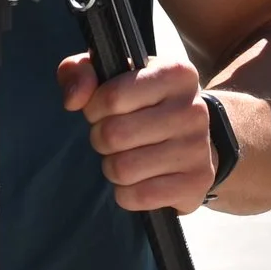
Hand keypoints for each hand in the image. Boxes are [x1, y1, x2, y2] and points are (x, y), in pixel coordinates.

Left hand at [57, 53, 215, 214]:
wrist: (197, 139)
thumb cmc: (145, 103)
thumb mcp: (113, 74)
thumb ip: (81, 72)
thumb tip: (73, 99)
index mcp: (175, 73)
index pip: (112, 97)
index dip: (94, 109)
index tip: (103, 110)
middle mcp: (193, 108)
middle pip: (114, 135)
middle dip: (101, 139)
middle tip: (113, 137)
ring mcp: (197, 148)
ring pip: (123, 169)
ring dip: (112, 167)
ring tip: (126, 156)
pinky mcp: (195, 183)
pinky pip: (138, 196)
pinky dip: (127, 193)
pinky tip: (140, 179)